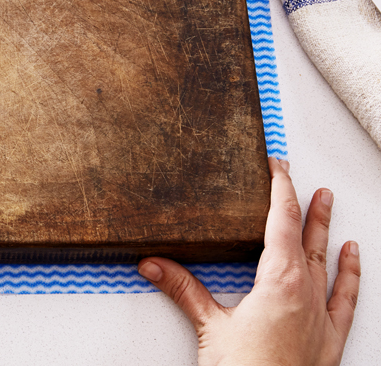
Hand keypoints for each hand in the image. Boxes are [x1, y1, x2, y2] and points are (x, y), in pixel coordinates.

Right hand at [138, 158, 360, 365]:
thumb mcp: (207, 326)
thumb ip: (182, 290)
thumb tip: (153, 264)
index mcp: (280, 281)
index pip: (282, 222)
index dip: (280, 190)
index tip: (277, 167)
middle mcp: (307, 293)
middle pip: (308, 236)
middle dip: (303, 204)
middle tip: (298, 176)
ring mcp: (322, 317)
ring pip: (327, 262)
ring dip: (326, 231)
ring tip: (328, 203)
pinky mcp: (330, 340)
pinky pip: (345, 298)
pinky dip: (351, 275)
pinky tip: (353, 259)